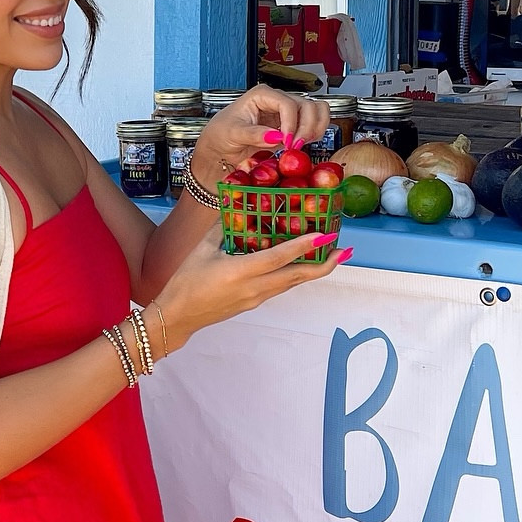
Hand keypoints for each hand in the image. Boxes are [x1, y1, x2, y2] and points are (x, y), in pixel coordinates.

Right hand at [155, 223, 348, 347]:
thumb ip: (223, 226)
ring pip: (292, 283)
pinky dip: (295, 274)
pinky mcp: (254, 302)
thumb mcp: (203, 248)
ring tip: (331, 256)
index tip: (325, 235)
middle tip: (344, 250)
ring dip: (313, 270)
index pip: (280, 257)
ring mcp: (256, 298)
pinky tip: (300, 265)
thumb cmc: (186, 281)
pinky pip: (280, 286)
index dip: (304, 246)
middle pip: (298, 276)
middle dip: (324, 264)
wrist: (177, 316)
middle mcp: (254, 288)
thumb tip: (238, 205)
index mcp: (240, 272)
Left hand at [191, 86, 329, 182]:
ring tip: (300, 144)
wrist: (221, 147)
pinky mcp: (293, 125)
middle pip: (308, 105)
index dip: (291, 123)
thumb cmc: (222, 134)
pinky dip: (315, 134)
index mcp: (262, 95)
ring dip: (315, 129)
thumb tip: (276, 136)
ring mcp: (287, 112)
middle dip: (306, 127)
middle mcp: (278, 100)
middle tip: (295, 146)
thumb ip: (254, 134)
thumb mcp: (233, 133)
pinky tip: (301, 144)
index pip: (287, 103)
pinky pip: (314, 123)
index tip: (286, 141)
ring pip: (317, 111)